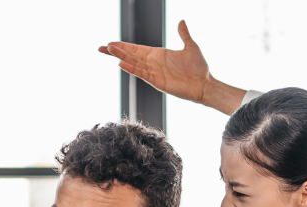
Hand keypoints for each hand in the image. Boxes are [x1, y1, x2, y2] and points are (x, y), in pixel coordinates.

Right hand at [98, 20, 245, 114]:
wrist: (204, 84)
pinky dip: (132, 69)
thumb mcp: (191, 47)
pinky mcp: (157, 81)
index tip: (111, 43)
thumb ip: (184, 34)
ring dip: (121, 57)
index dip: (124, 45)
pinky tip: (122, 63)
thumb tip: (181, 21)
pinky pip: (142, 74)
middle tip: (102, 47)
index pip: (136, 49)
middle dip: (116, 51)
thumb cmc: (199, 68)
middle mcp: (153, 63)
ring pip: (134, 63)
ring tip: (109, 50)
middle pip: (131, 55)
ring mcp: (154, 72)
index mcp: (158, 54)